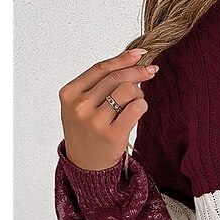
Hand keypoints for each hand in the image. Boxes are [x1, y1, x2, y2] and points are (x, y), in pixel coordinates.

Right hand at [57, 48, 160, 170]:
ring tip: (136, 102)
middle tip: (150, 71)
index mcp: (69, 93)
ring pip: (128, 90)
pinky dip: (142, 105)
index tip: (140, 54)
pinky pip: (136, 108)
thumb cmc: (87, 132)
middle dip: (137, 72)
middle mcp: (80, 106)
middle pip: (116, 77)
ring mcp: (95, 120)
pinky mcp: (112, 134)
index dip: (122, 58)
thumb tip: (132, 60)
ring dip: (138, 93)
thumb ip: (99, 84)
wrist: (86, 165)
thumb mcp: (81, 105)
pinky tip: (139, 110)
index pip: (100, 68)